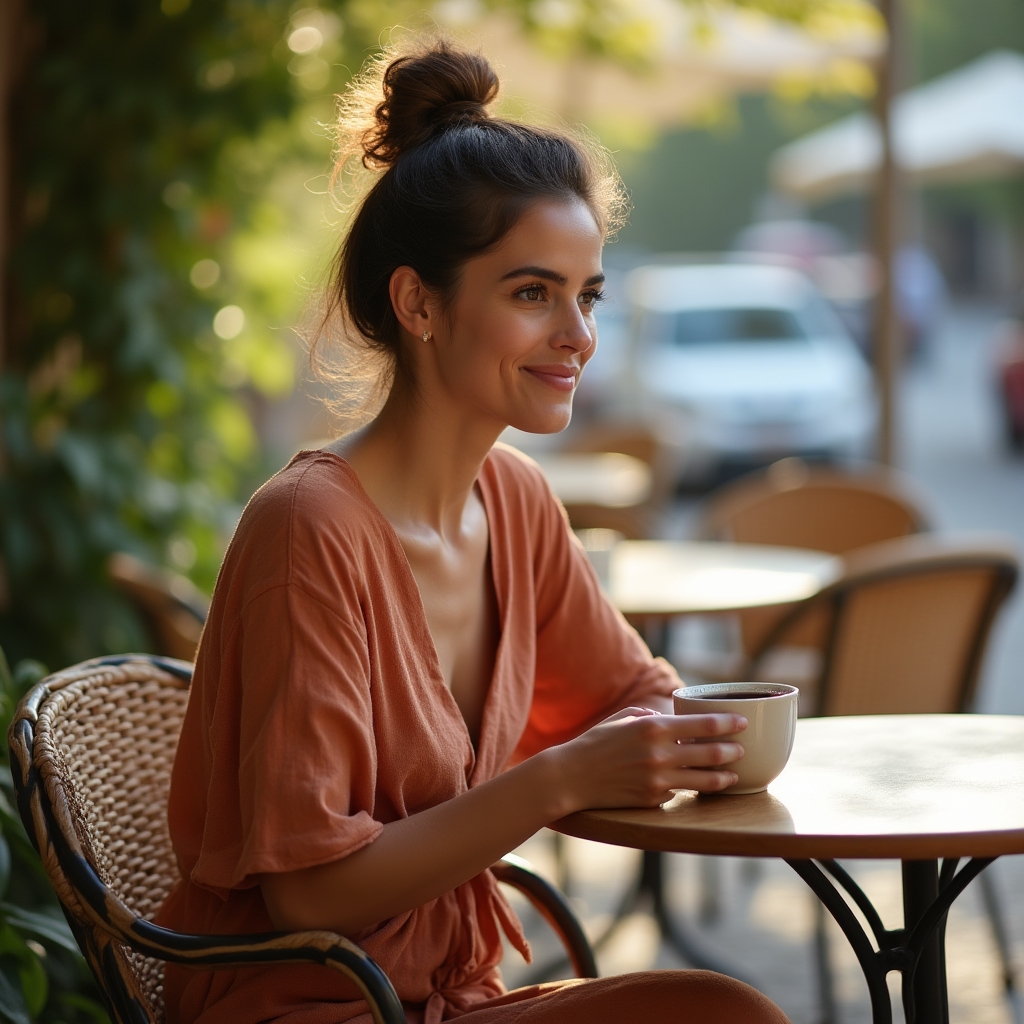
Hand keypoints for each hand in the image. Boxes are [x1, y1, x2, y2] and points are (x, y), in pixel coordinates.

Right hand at [548, 712, 746, 814]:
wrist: (572, 777)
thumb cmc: (596, 743)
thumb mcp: (623, 719)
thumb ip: (649, 716)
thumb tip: (670, 720)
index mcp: (654, 727)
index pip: (704, 725)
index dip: (729, 723)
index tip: (743, 722)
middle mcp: (660, 754)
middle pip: (711, 754)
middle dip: (733, 751)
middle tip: (743, 749)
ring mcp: (658, 780)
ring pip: (705, 781)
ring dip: (724, 777)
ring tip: (733, 775)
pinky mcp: (653, 800)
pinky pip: (679, 793)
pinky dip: (687, 788)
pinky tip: (693, 786)